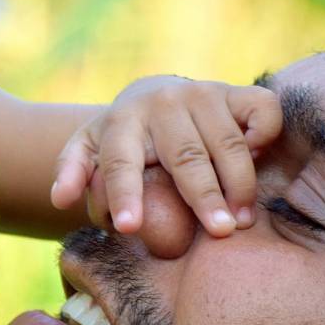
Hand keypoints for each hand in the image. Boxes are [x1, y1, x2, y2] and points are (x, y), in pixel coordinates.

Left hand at [52, 76, 282, 236]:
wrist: (154, 96)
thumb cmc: (123, 138)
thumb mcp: (90, 150)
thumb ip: (73, 172)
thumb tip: (59, 199)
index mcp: (120, 122)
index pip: (119, 162)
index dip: (123, 195)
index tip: (128, 227)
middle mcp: (161, 104)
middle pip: (185, 157)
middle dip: (203, 196)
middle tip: (219, 232)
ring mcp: (201, 94)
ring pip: (227, 143)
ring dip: (240, 183)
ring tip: (242, 220)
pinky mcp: (236, 91)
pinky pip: (264, 111)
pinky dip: (266, 134)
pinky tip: (259, 160)